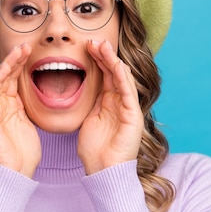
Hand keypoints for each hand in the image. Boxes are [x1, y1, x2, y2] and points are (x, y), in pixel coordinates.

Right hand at [0, 42, 40, 177]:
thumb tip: (43, 97)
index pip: (14, 80)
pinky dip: (0, 76)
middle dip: (16, 59)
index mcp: (11, 107)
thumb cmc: (25, 154)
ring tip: (21, 49)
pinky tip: (9, 64)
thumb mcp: (31, 125)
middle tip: (27, 44)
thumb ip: (31, 109)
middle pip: (6, 75)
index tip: (33, 51)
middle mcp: (0, 105)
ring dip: (9, 63)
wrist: (15, 174)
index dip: (22, 64)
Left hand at [78, 40, 143, 174]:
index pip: (105, 74)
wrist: (103, 171)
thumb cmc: (94, 150)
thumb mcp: (87, 119)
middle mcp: (120, 102)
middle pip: (113, 72)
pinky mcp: (133, 116)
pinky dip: (123, 77)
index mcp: (108, 102)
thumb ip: (88, 103)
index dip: (97, 59)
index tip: (86, 46)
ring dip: (113, 61)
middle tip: (93, 40)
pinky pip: (128, 92)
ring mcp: (128, 108)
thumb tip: (76, 88)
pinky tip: (116, 65)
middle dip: (104, 55)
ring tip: (103, 46)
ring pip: (122, 77)